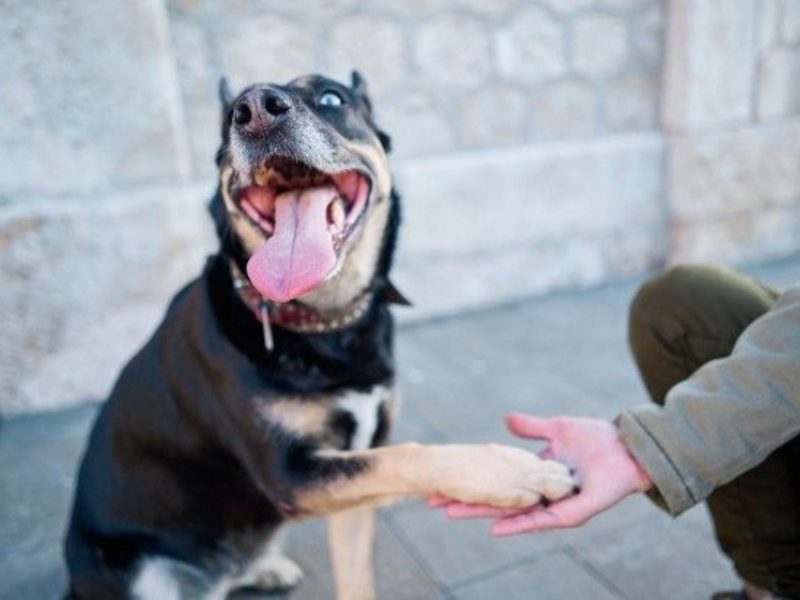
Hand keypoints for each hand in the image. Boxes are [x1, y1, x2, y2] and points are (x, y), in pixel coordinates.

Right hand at [428, 412, 651, 535]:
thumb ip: (531, 428)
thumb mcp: (556, 428)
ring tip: (454, 513)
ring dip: (483, 514)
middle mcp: (541, 494)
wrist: (627, 447)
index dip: (473, 483)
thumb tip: (505, 420)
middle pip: (498, 501)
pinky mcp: (569, 513)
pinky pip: (540, 521)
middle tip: (436, 502)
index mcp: (536, 475)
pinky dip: (518, 524)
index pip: (498, 482)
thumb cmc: (596, 438)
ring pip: (512, 513)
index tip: (446, 481)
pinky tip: (496, 528)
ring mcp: (553, 506)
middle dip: (467, 502)